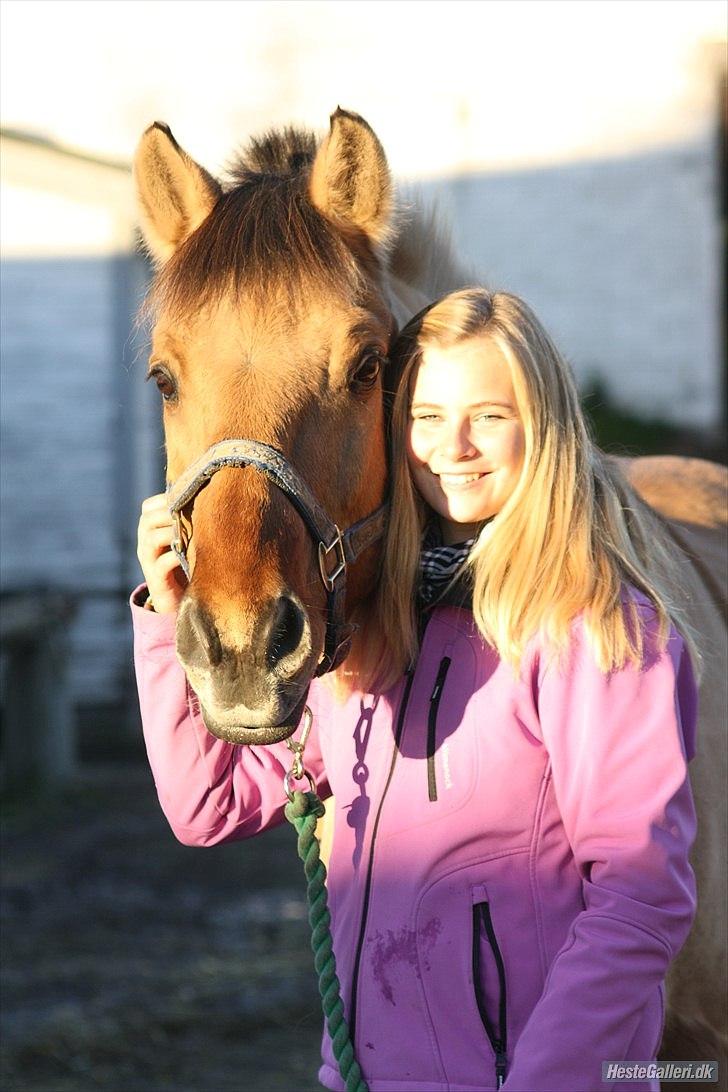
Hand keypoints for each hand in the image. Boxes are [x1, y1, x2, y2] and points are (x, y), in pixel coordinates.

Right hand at [136, 494, 187, 613]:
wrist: (181, 601)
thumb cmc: (188, 564)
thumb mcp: (186, 539)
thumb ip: (188, 521)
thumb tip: (207, 495)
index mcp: (149, 531)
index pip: (148, 507)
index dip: (166, 500)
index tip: (188, 498)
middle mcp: (145, 544)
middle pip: (147, 519)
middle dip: (169, 513)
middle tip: (192, 513)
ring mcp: (148, 562)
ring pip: (151, 538)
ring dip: (172, 531)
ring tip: (191, 531)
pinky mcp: (157, 581)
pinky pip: (162, 564)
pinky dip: (175, 556)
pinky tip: (190, 554)